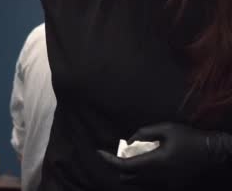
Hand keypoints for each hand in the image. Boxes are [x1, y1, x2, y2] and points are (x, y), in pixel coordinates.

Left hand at [98, 122, 230, 188]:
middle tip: (118, 152)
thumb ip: (143, 133)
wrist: (213, 153)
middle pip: (126, 178)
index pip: (124, 166)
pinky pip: (149, 184)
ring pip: (137, 183)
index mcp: (154, 162)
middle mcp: (157, 177)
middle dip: (118, 166)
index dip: (108, 160)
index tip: (99, 152)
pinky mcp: (171, 186)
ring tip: (133, 156)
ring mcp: (165, 184)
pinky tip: (146, 162)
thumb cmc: (190, 138)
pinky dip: (142, 175)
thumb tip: (129, 141)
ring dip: (130, 171)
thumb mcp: (166, 128)